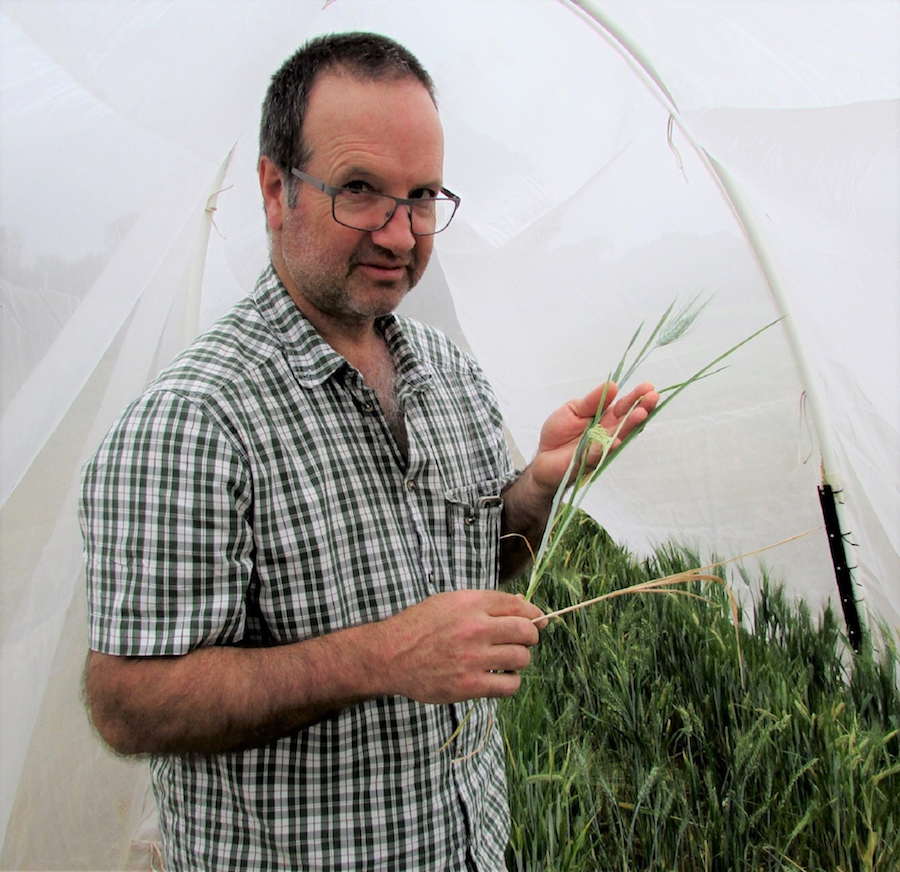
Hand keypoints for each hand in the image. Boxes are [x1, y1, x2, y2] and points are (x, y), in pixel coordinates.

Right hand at [378, 590, 544, 702]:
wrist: (390, 656)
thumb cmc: (419, 626)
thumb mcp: (448, 602)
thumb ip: (483, 604)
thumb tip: (521, 604)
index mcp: (470, 603)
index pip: (518, 605)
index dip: (533, 613)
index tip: (537, 621)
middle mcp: (475, 627)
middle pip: (526, 631)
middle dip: (530, 636)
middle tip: (521, 642)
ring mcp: (473, 657)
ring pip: (522, 658)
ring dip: (519, 660)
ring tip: (506, 660)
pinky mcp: (469, 685)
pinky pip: (509, 685)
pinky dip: (510, 682)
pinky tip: (500, 677)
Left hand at [530, 381, 658, 496]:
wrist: (544, 457)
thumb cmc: (559, 432)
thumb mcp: (573, 408)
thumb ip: (592, 400)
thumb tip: (612, 385)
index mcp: (604, 417)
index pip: (623, 406)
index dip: (635, 397)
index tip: (648, 387)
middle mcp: (607, 432)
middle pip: (627, 419)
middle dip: (641, 407)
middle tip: (653, 397)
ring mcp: (601, 446)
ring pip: (619, 435)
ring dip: (630, 425)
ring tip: (641, 413)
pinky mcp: (590, 460)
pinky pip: (600, 453)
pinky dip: (608, 446)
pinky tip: (617, 439)